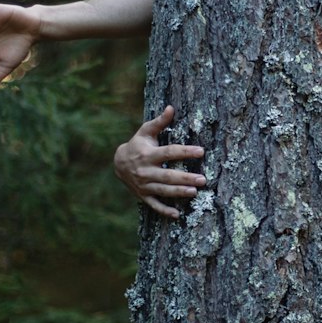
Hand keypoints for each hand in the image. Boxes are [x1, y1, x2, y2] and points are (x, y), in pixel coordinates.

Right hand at [113, 105, 206, 219]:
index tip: (201, 151)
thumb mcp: (146, 131)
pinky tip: (178, 215)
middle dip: (185, 178)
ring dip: (178, 192)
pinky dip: (164, 211)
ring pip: (163, 190)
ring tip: (194, 192)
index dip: (185, 152)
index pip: (169, 152)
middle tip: (202, 179)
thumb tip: (171, 108)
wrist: (118, 163)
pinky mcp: (143, 196)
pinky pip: (154, 205)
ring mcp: (144, 185)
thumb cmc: (138, 144)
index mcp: (148, 154)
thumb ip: (159, 122)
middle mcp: (146, 171)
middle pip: (167, 175)